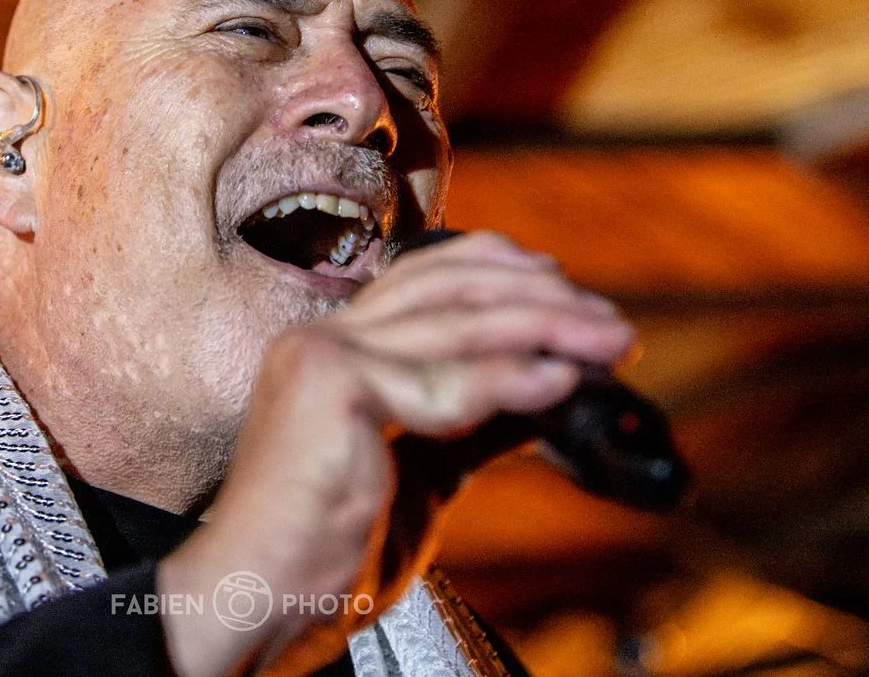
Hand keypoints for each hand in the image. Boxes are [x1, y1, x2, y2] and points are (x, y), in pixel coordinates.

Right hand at [157, 231, 634, 674]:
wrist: (257, 599)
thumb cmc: (322, 554)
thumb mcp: (419, 475)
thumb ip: (471, 425)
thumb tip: (545, 392)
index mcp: (332, 348)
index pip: (424, 275)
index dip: (502, 270)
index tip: (566, 288)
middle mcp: (324, 337)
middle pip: (448, 286)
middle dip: (542, 297)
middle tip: (610, 325)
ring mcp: (324, 355)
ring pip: (456, 323)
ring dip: (548, 329)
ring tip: (608, 344)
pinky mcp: (334, 389)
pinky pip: (444, 381)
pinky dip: (512, 379)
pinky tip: (561, 382)